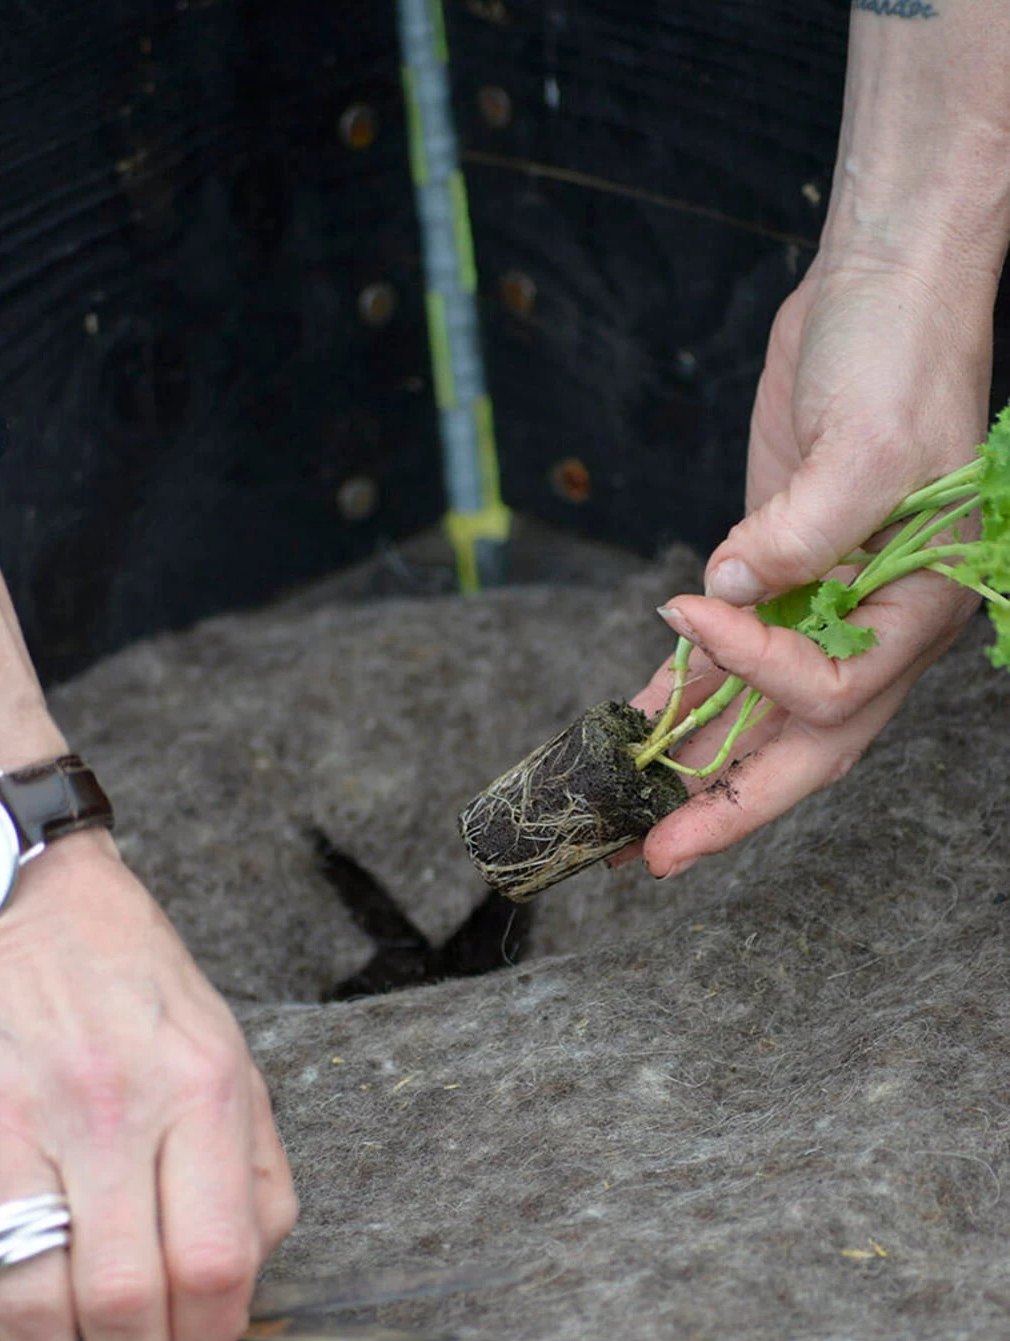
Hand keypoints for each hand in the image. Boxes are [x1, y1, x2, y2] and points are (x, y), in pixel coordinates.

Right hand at [0, 831, 297, 1340]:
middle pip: (131, 1299)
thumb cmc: (141, 985)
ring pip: (41, 1303)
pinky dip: (6, 1333)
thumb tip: (249, 1274)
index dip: (212, 1335)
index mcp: (204, 1088)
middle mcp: (120, 1108)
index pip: (217, 1260)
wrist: (37, 904)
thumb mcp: (230, 1053)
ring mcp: (32, 1123)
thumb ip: (254, 1163)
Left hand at [626, 253, 992, 876]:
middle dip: (724, 806)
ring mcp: (817, 607)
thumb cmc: (899, 357)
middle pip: (799, 747)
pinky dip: (678, 699)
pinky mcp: (767, 576)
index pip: (834, 687)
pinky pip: (721, 661)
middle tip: (651, 856)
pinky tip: (630, 737)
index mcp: (917, 609)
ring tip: (614, 827)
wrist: (876, 293)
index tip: (691, 616)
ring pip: (752, 717)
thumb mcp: (868, 444)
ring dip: (687, 771)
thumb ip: (806, 531)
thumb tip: (728, 589)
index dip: (758, 672)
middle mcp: (869, 625)